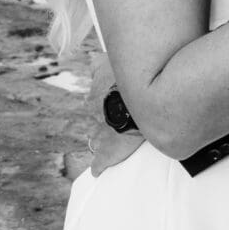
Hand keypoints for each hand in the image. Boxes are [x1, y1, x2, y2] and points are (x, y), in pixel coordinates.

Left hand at [87, 58, 143, 177]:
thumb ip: (98, 61)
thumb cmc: (125, 80)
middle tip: (112, 124)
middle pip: (93, 122)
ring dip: (99, 141)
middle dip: (100, 123)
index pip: (93, 102)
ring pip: (94, 140)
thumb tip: (91, 59)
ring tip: (108, 143)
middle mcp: (93, 117)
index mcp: (94, 98)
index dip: (101, 104)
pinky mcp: (107, 153)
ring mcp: (99, 136)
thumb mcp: (109, 62)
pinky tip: (97, 170)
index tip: (108, 105)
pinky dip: (98, 166)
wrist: (137, 101)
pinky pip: (99, 163)